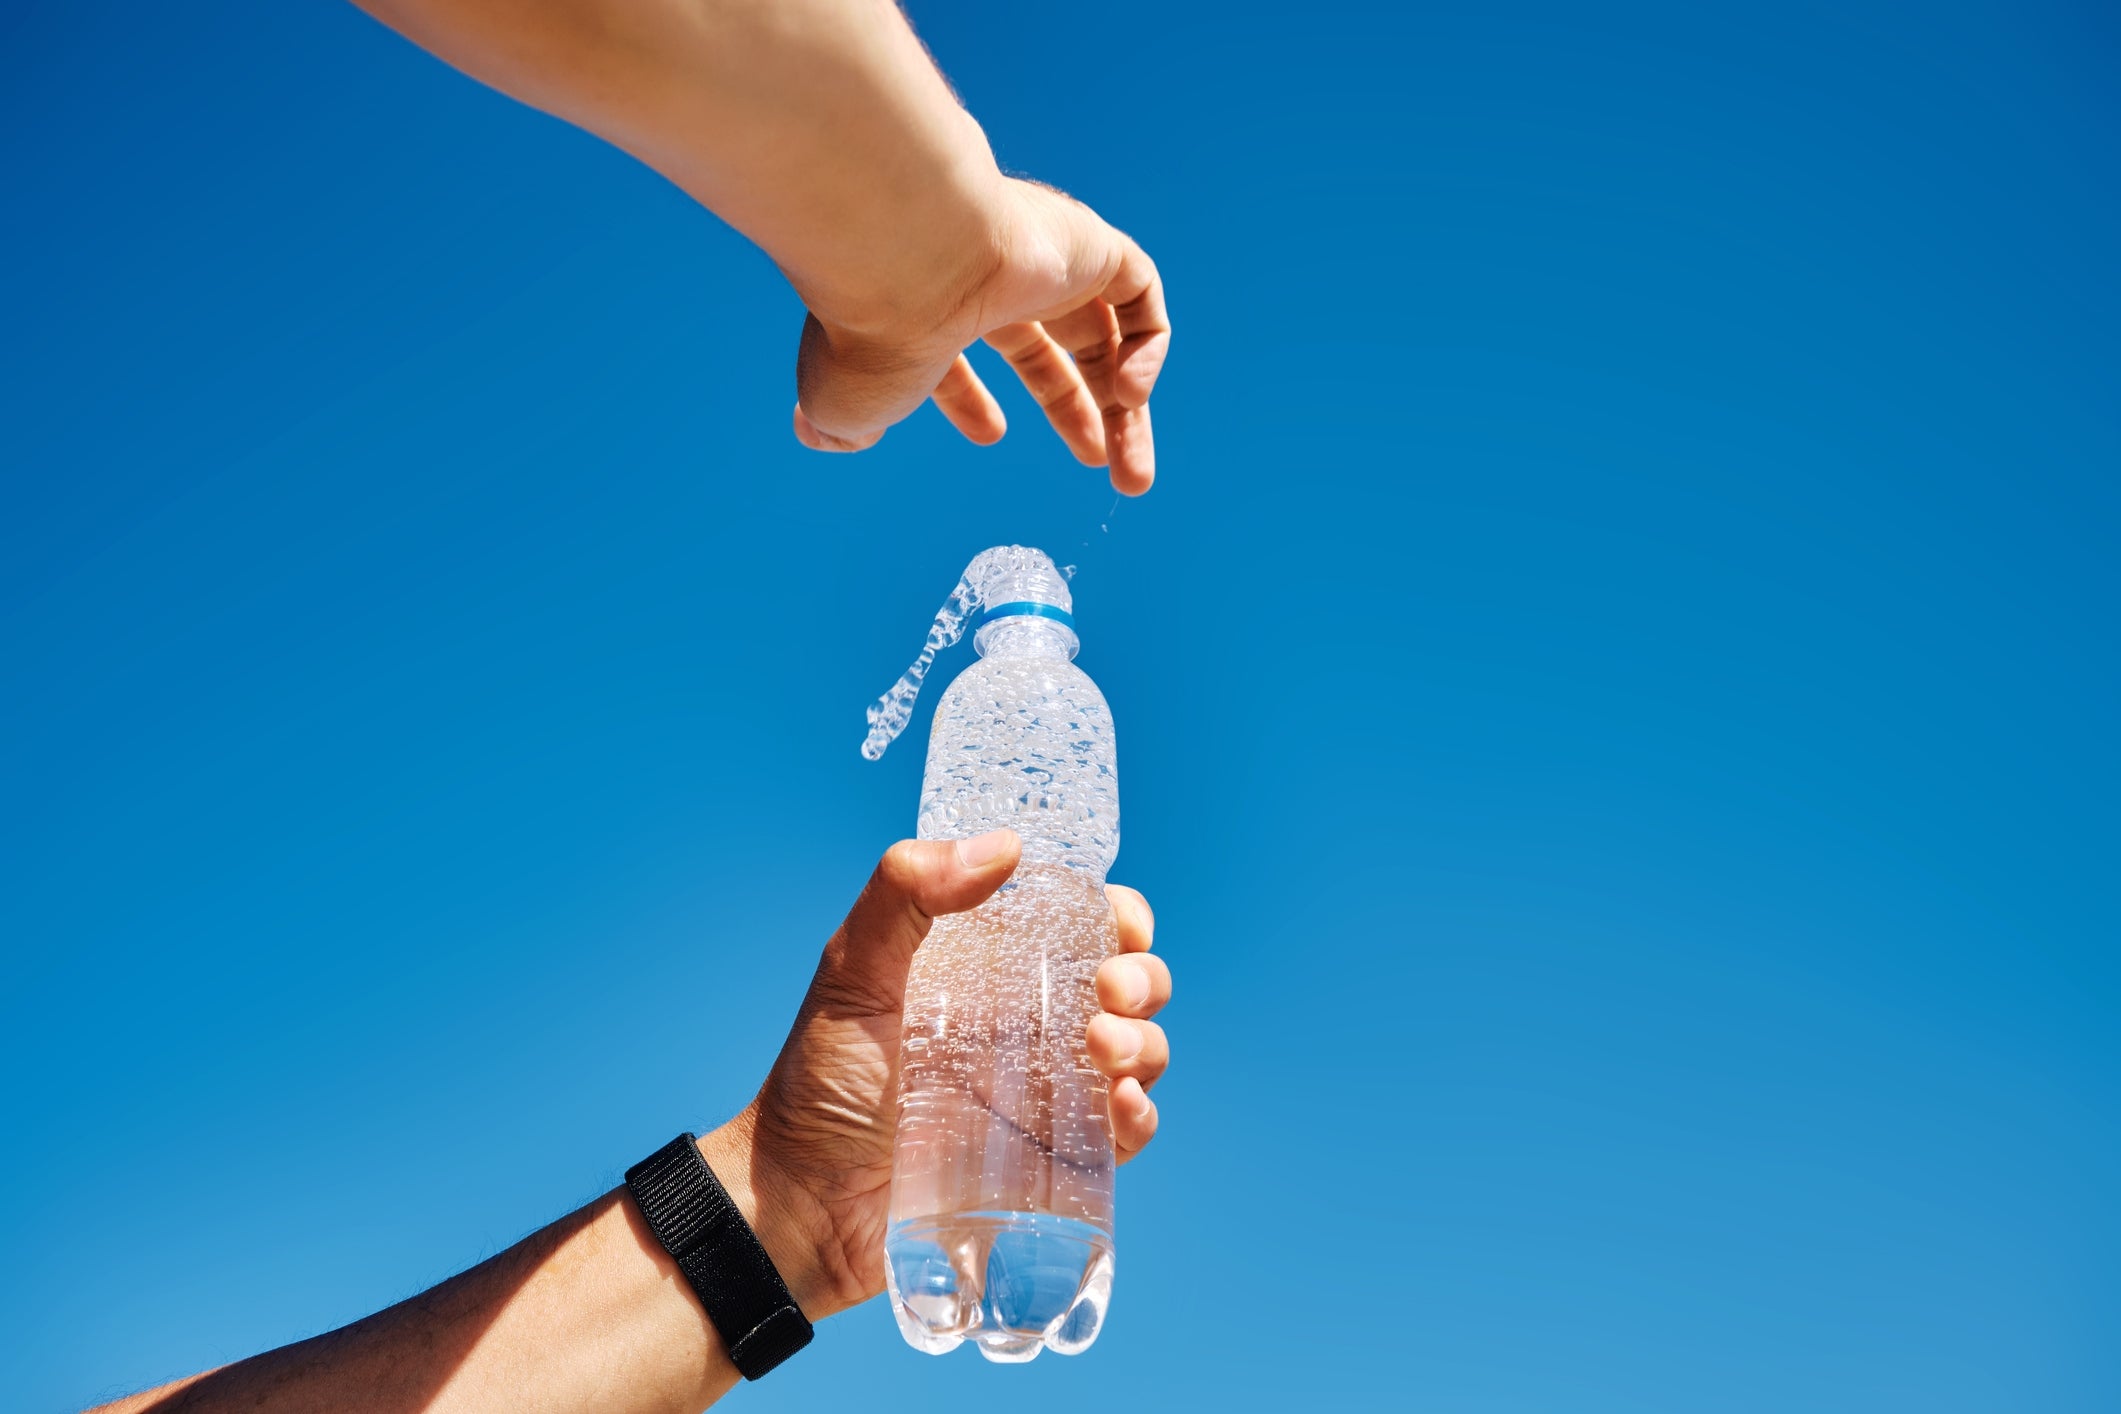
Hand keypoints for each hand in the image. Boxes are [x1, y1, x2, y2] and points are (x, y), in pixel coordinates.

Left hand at [703, 829, 1169, 1318]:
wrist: (800, 1203)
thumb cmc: (817, 1080)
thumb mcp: (853, 971)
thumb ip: (907, 891)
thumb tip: (1006, 846)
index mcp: (993, 972)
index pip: (1084, 928)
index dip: (1121, 919)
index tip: (1122, 925)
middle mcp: (1029, 1029)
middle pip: (1129, 988)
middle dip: (1143, 980)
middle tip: (1110, 991)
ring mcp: (1045, 1097)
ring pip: (1138, 1056)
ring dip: (1145, 1043)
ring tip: (1103, 1050)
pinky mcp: (1051, 1166)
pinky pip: (1123, 1136)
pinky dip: (1140, 1116)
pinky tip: (1120, 1106)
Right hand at [791, 178, 1171, 494]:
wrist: (901, 251)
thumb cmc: (868, 332)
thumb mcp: (844, 403)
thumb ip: (844, 427)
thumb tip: (831, 439)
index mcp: (932, 306)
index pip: (963, 346)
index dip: (974, 399)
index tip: (991, 437)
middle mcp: (990, 277)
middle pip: (1052, 349)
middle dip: (1077, 413)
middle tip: (1099, 465)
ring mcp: (1044, 257)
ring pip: (1106, 333)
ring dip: (1127, 407)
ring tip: (1131, 475)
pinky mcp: (1090, 242)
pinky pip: (1141, 293)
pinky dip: (1148, 350)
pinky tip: (1126, 397)